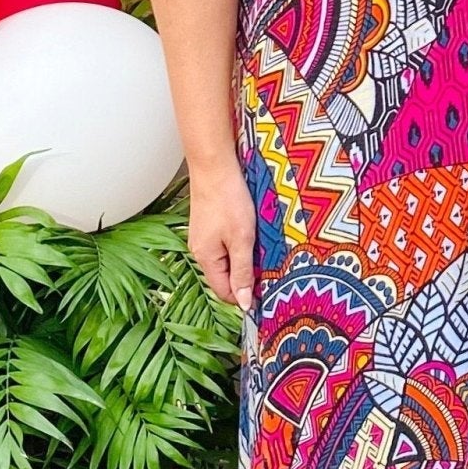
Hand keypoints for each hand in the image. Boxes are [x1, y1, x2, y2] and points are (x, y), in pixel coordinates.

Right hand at [189, 157, 257, 313]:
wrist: (214, 165)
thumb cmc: (228, 199)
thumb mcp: (242, 238)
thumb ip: (243, 271)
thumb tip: (243, 303)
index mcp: (205, 259)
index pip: (224, 292)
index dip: (244, 296)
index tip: (266, 290)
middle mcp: (200, 251)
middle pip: (224, 276)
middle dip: (246, 275)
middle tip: (268, 264)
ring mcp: (202, 237)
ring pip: (226, 259)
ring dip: (244, 257)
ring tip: (260, 245)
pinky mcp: (208, 224)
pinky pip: (224, 244)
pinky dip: (238, 243)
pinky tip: (250, 232)